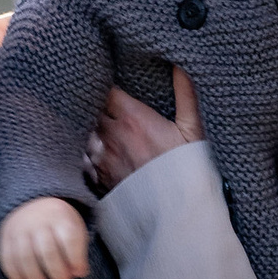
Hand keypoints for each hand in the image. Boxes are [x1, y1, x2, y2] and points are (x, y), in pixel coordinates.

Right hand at [0, 197, 91, 278]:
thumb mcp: (74, 228)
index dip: (76, 259)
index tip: (79, 274)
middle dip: (57, 273)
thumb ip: (77, 250)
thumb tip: (75, 274)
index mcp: (61, 216)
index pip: (70, 239)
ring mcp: (20, 228)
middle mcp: (38, 221)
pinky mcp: (5, 237)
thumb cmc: (59, 225)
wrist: (32, 203)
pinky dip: (15, 275)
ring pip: (25, 257)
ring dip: (35, 278)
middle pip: (47, 251)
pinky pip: (7, 258)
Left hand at [90, 69, 205, 192]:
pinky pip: (85, 160)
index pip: (106, 91)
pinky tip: (100, 155)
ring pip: (86, 134)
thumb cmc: (187, 170)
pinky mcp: (98, 179)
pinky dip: (89, 155)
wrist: (176, 213)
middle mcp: (112, 135)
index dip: (106, 86)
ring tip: (100, 130)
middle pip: (92, 110)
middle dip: (97, 107)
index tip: (111, 85)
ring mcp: (102, 158)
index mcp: (132, 118)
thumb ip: (185, 94)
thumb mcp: (192, 130)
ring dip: (92, 131)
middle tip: (104, 106)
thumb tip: (182, 65)